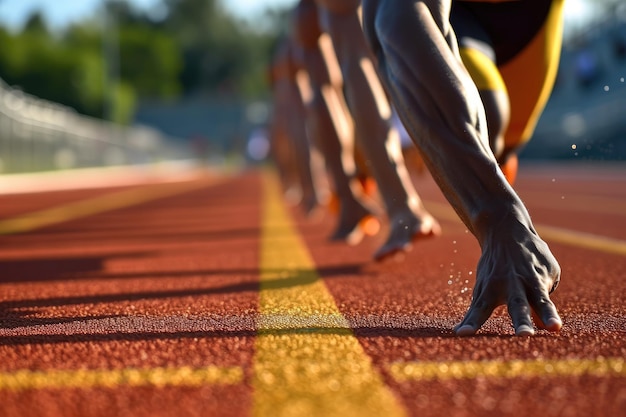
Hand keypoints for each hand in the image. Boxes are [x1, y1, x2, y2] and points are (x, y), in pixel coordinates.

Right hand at [454, 220, 561, 335]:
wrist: (504, 231)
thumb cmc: (531, 257)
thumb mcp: (546, 272)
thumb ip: (544, 301)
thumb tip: (546, 328)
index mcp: (534, 280)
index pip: (543, 301)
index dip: (549, 315)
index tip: (554, 328)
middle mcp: (513, 283)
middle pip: (518, 304)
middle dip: (521, 320)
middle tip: (525, 335)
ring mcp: (493, 286)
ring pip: (485, 305)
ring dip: (477, 321)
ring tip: (465, 334)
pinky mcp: (480, 289)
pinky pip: (473, 308)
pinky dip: (467, 320)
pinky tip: (459, 333)